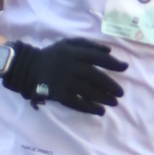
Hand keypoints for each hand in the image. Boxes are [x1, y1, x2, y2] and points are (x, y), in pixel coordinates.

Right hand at [1, 34, 127, 114]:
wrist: (28, 67)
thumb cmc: (52, 55)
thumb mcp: (68, 43)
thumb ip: (88, 45)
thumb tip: (110, 50)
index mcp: (74, 52)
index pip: (97, 57)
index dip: (112, 62)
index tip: (125, 68)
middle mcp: (70, 66)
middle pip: (94, 76)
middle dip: (110, 85)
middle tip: (121, 93)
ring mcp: (64, 81)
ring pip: (87, 90)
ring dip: (103, 98)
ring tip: (114, 103)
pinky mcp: (58, 94)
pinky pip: (76, 102)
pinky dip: (89, 108)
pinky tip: (100, 111)